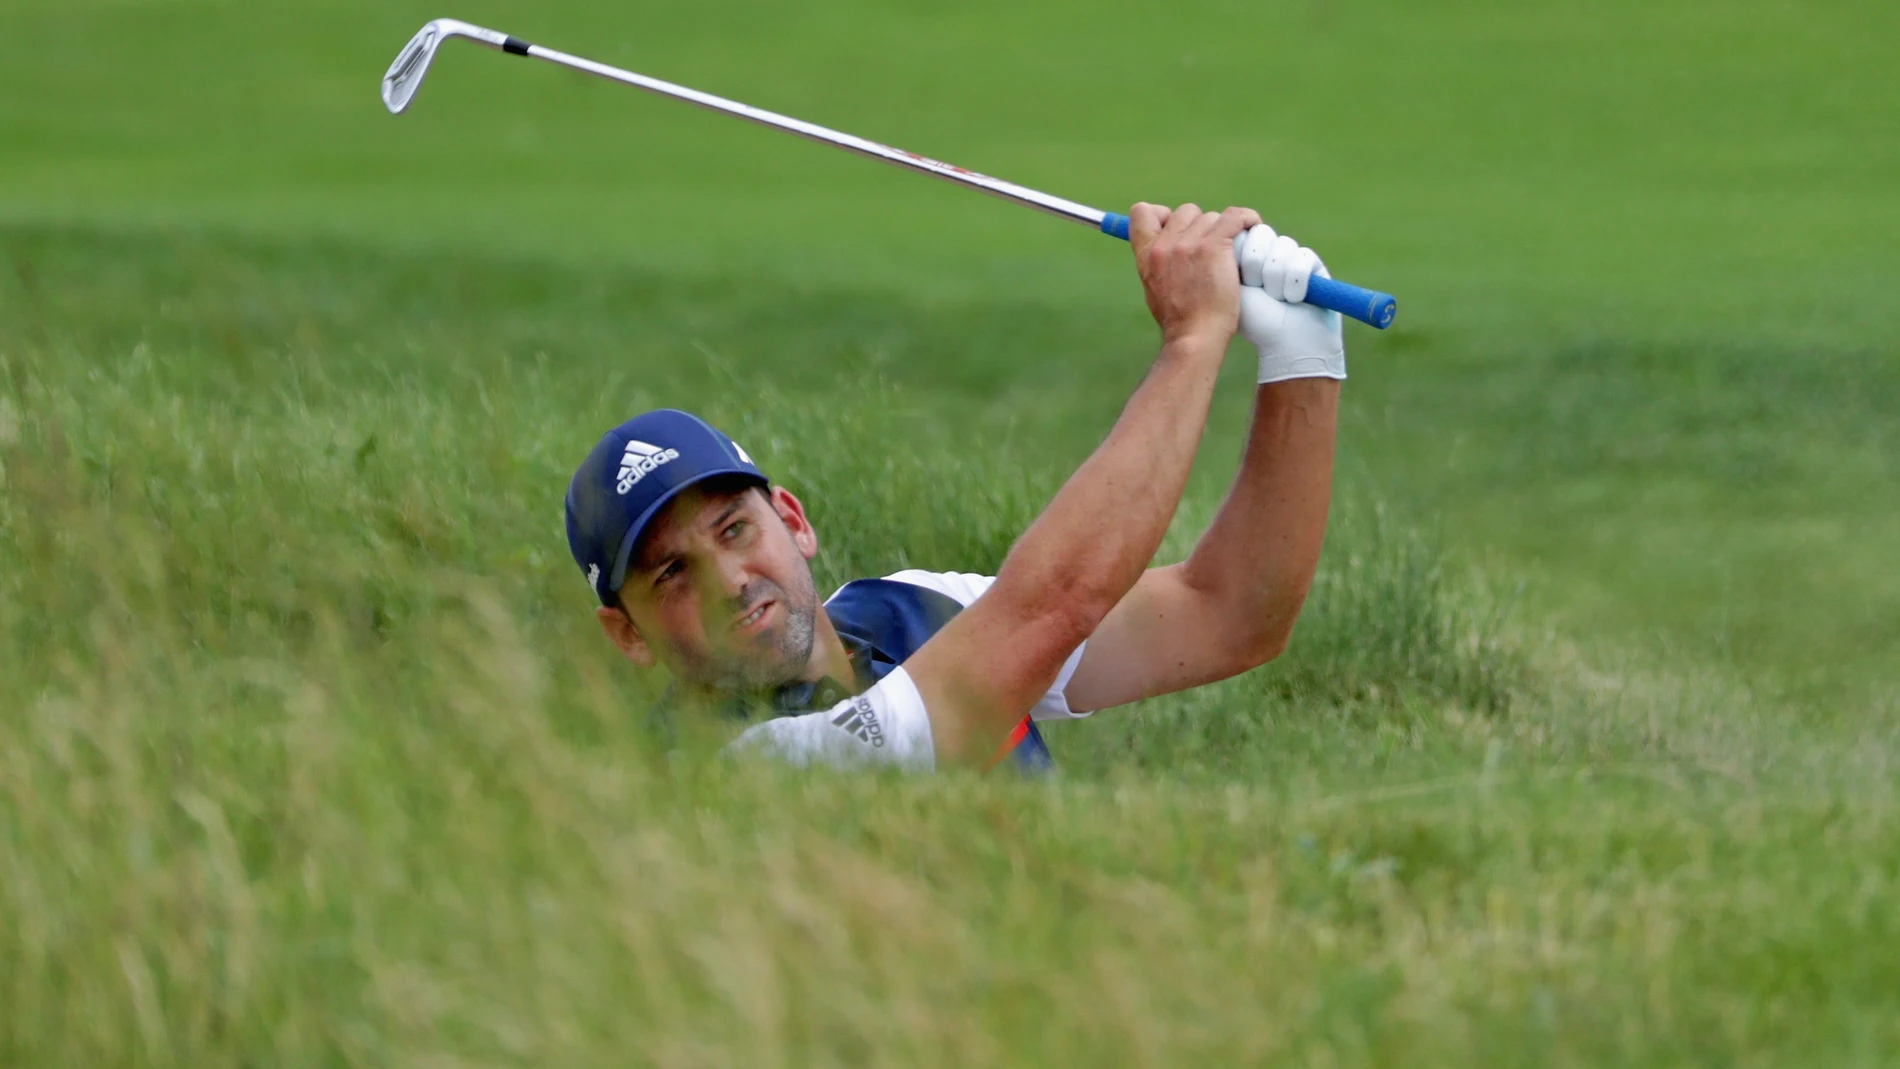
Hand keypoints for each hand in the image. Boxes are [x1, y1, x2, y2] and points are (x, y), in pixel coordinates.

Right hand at [1129, 203, 1261, 346]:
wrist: (1194, 336)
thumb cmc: (1179, 321)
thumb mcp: (1154, 288)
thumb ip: (1159, 265)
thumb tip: (1169, 251)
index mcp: (1146, 254)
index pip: (1142, 212)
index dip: (1162, 214)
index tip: (1178, 229)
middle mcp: (1165, 244)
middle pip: (1186, 212)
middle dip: (1200, 225)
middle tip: (1212, 247)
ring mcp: (1190, 244)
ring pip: (1212, 217)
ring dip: (1223, 230)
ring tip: (1233, 250)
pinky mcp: (1214, 246)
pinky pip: (1234, 217)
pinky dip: (1246, 219)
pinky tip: (1253, 226)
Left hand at [1234, 225, 1345, 382]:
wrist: (1287, 345)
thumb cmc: (1255, 321)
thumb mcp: (1230, 287)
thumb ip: (1225, 256)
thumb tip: (1232, 231)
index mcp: (1245, 256)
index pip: (1242, 231)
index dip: (1242, 254)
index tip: (1240, 281)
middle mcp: (1268, 252)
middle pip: (1262, 234)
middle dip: (1256, 265)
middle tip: (1257, 290)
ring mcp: (1291, 256)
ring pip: (1282, 246)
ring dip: (1275, 280)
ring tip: (1277, 299)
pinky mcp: (1313, 263)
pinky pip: (1302, 258)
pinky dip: (1294, 284)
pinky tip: (1294, 300)